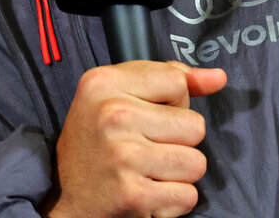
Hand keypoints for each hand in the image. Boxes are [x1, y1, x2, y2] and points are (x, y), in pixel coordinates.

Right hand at [45, 60, 226, 217]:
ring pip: (196, 162)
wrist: (61, 197)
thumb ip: (168, 78)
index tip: (150, 115)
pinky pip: (188, 195)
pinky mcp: (133, 195)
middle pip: (195, 125)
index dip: (173, 102)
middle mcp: (112, 116)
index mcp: (104, 83)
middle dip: (179, 141)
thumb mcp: (117, 95)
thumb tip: (218, 78)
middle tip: (147, 147)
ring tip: (149, 170)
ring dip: (179, 173)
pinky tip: (149, 192)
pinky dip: (173, 200)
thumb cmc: (95, 142)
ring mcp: (123, 156)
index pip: (176, 81)